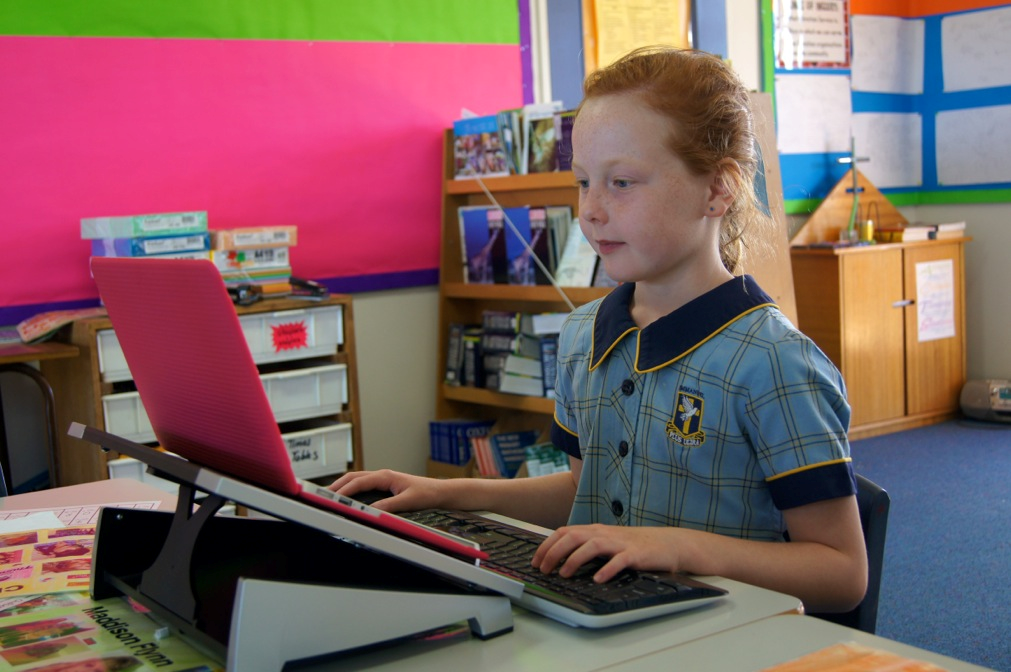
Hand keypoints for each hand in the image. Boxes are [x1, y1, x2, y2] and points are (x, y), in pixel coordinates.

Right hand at [328, 469, 444, 512]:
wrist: (439, 492)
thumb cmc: (427, 493)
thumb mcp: (408, 501)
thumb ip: (390, 506)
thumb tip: (371, 511)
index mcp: (386, 476)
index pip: (359, 482)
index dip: (344, 490)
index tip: (332, 497)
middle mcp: (382, 476)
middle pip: (353, 478)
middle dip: (337, 485)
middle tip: (322, 496)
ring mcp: (383, 480)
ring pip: (357, 481)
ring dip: (343, 487)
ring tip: (329, 497)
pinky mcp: (385, 486)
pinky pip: (363, 486)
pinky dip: (352, 490)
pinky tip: (347, 498)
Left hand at [531, 524, 682, 582]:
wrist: (668, 543)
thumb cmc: (635, 545)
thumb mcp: (607, 542)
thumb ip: (587, 546)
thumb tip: (560, 559)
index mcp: (595, 531)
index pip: (564, 532)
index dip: (547, 545)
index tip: (535, 561)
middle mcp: (604, 534)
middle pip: (573, 537)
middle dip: (554, 552)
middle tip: (544, 569)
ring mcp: (620, 543)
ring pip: (592, 545)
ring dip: (575, 559)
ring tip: (564, 574)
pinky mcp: (636, 554)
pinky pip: (619, 561)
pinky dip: (607, 569)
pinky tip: (598, 579)